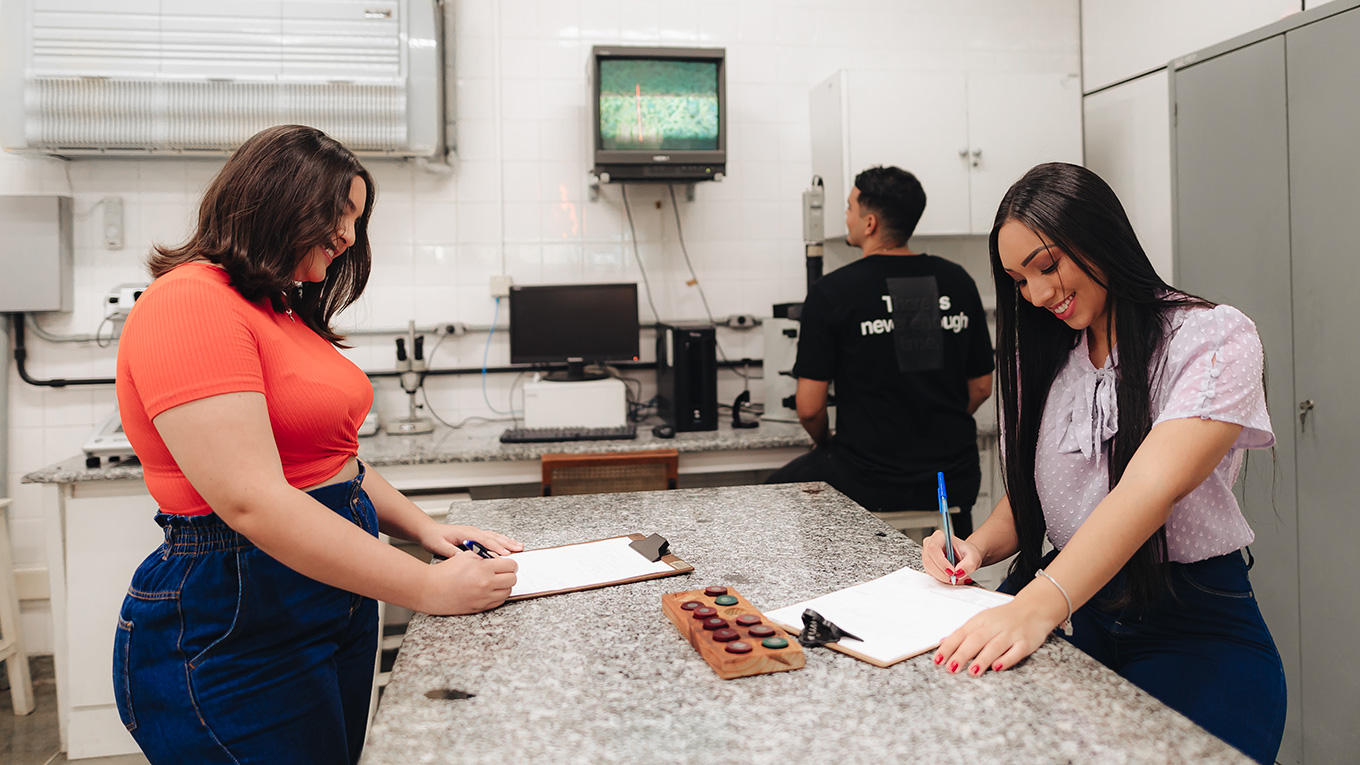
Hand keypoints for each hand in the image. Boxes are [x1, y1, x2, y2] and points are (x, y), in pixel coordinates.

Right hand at [418, 550, 517, 614]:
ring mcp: (484, 598)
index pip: (511, 565)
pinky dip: (497, 596)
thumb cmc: (446, 571)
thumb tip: (499, 557)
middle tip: (502, 572)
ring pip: (507, 592)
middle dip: (509, 574)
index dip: (510, 563)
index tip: (506, 563)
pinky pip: (498, 602)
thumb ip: (485, 555)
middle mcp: (487, 584)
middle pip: (512, 579)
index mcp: (484, 569)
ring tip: (495, 581)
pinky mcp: (480, 608)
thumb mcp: (466, 556)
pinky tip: (489, 590)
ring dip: (504, 586)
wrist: (431, 589)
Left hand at [419, 523, 522, 559]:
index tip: (504, 556)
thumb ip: (451, 552)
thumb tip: (463, 558)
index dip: (495, 548)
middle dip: (507, 544)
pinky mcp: (475, 535)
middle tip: (518, 550)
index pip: (483, 541)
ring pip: (495, 536)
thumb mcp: (439, 546)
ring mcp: (475, 532)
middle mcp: (473, 531)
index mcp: (466, 533)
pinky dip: (501, 541)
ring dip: (507, 541)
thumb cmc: (434, 538)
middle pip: (493, 537)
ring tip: (519, 547)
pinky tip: (508, 544)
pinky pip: (492, 537)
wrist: (429, 531)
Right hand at [921, 529, 980, 584]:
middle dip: (942, 573)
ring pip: (929, 569)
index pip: (933, 548)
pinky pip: (931, 573)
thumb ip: (968, 565)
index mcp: (940, 537)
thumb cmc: (967, 552)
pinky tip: (950, 577)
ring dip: (942, 577)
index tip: (952, 572)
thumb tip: (959, 572)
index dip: (941, 562)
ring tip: (955, 578)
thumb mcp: (973, 557)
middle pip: (928, 561)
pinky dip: (941, 578)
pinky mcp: (928, 563)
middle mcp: (930, 543)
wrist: (966, 556)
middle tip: (954, 578)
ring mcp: (927, 554)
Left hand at [931, 599, 1053, 675]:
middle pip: (976, 640)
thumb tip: (943, 643)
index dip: (949, 647)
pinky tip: (997, 667)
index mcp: (981, 620)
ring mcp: (1010, 634)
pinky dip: (1006, 660)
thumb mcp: (982, 620)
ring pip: (994, 646)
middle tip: (951, 668)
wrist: (1034, 607)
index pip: (961, 634)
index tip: (938, 660)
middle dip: (962, 654)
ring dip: (982, 659)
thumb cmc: (1005, 617)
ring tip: (972, 672)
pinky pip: (1015, 652)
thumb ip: (964, 632)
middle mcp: (994, 626)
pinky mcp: (1025, 642)